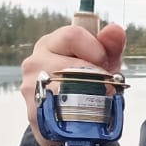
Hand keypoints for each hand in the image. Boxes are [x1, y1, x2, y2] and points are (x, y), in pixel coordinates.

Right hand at [20, 23, 126, 145]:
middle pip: (73, 64)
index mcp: (50, 43)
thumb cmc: (87, 81)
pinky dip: (80, 112)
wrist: (69, 116)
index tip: (103, 63)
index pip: (72, 35)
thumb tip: (115, 29)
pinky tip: (82, 111)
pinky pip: (63, 110)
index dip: (96, 50)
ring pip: (68, 88)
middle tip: (101, 85)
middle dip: (95, 76)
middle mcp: (35, 62)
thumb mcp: (102, 61)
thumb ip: (110, 44)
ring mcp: (30, 86)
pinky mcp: (33, 111)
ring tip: (94, 98)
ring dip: (90, 95)